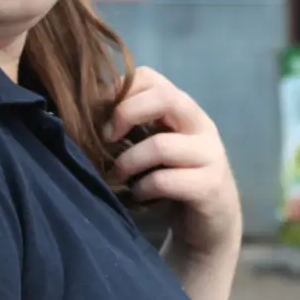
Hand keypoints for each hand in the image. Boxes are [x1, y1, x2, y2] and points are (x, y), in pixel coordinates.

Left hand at [104, 67, 241, 259]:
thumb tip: (86, 114)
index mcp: (183, 109)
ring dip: (128, 162)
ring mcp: (209, 155)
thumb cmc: (175, 179)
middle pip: (164, 98)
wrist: (213, 222)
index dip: (119, 91)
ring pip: (161, 146)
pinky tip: (138, 195)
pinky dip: (142, 188)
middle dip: (125, 115)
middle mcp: (200, 125)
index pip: (150, 77)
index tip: (102, 117)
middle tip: (106, 139)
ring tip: (117, 175)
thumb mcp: (153, 146)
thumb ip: (133, 127)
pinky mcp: (209, 186)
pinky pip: (165, 181)